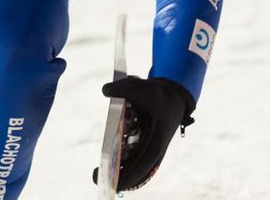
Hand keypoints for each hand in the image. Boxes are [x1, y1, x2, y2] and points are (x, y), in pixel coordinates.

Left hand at [97, 75, 194, 190]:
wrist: (172, 96)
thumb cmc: (156, 94)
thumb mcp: (139, 87)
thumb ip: (121, 87)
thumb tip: (106, 91)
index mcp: (156, 141)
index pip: (141, 166)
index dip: (126, 177)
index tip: (112, 183)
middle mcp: (156, 150)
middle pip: (138, 173)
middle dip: (119, 179)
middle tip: (96, 179)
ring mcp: (153, 151)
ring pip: (137, 170)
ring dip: (121, 174)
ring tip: (99, 176)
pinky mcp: (149, 148)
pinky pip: (137, 163)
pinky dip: (125, 166)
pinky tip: (111, 168)